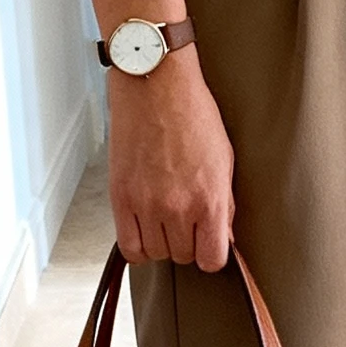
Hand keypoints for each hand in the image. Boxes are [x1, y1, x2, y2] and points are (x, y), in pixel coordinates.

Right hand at [109, 49, 235, 270]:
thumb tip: (224, 235)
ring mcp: (146, 205)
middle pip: (182, 257)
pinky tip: (143, 228)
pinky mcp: (121, 198)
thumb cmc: (192, 114)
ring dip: (161, 242)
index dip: (211, 254)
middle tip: (185, 221)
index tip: (208, 244)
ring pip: (155, 253)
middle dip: (186, 243)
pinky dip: (137, 244)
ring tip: (163, 218)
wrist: (156, 87)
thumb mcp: (224, 160)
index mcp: (209, 200)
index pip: (212, 259)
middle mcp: (178, 208)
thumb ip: (224, 204)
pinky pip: (128, 246)